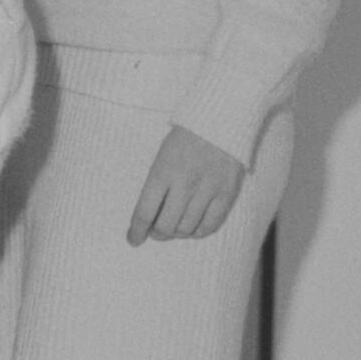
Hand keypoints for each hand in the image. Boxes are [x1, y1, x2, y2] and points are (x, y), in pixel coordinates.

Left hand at [126, 123, 245, 244]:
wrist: (220, 120)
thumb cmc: (185, 138)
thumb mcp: (162, 156)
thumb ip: (156, 185)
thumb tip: (151, 216)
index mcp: (162, 171)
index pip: (145, 212)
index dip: (137, 231)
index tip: (134, 239)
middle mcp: (184, 183)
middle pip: (166, 225)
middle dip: (157, 234)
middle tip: (156, 232)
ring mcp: (207, 189)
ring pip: (187, 228)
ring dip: (176, 234)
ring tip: (173, 229)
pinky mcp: (227, 192)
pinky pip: (210, 224)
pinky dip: (198, 232)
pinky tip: (193, 228)